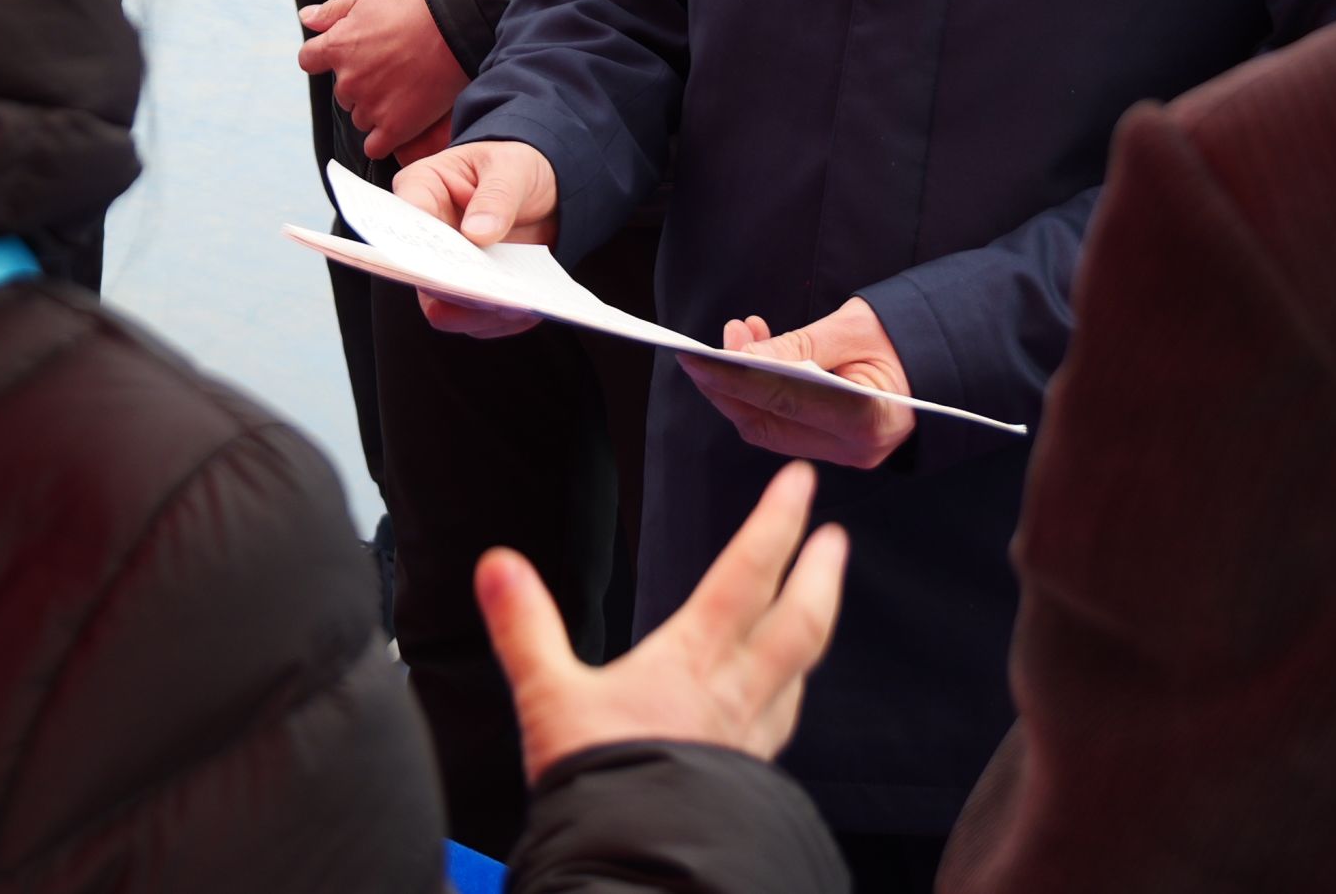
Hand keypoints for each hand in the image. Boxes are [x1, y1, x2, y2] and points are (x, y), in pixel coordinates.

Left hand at [294, 0, 469, 161]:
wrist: (458, 27)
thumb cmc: (415, 6)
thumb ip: (333, 10)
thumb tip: (305, 18)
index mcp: (338, 46)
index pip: (309, 60)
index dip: (325, 56)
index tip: (346, 55)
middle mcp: (349, 80)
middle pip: (341, 92)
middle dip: (360, 82)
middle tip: (390, 68)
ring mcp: (371, 106)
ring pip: (360, 117)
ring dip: (374, 108)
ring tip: (404, 89)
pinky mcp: (395, 127)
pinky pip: (375, 146)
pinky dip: (383, 138)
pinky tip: (399, 122)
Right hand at [389, 140, 557, 338]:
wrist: (544, 190)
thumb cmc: (516, 167)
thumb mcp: (513, 167)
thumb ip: (497, 195)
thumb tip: (477, 232)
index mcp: (423, 187)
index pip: (406, 218)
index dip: (419, 244)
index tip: (446, 261)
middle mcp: (425, 234)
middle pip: (421, 271)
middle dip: (452, 287)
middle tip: (486, 292)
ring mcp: (445, 268)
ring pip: (442, 306)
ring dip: (476, 312)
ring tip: (512, 305)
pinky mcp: (467, 294)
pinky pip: (474, 321)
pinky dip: (499, 321)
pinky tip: (524, 309)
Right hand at [485, 458, 845, 781]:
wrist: (636, 870)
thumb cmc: (601, 787)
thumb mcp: (549, 698)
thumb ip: (526, 629)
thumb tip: (498, 566)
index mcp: (692, 659)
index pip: (747, 573)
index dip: (777, 520)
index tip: (802, 481)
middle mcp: (735, 693)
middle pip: (798, 619)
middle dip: (821, 572)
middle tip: (837, 537)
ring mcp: (748, 740)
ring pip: (799, 672)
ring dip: (813, 631)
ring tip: (817, 612)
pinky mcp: (748, 780)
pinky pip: (780, 725)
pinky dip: (787, 698)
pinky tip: (778, 707)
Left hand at [682, 297, 919, 468]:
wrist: (946, 357)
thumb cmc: (906, 336)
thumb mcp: (854, 328)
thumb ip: (796, 345)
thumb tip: (738, 355)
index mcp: (867, 417)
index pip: (783, 401)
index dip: (733, 378)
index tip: (695, 356)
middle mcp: (856, 449)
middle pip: (768, 423)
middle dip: (727, 385)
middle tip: (704, 346)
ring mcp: (847, 456)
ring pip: (769, 429)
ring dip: (740, 387)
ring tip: (735, 338)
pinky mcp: (837, 451)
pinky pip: (784, 428)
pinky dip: (760, 396)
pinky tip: (754, 359)